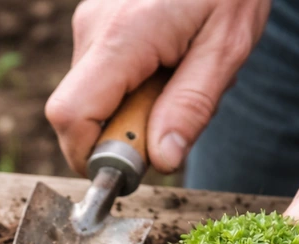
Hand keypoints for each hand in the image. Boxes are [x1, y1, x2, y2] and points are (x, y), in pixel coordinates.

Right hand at [46, 0, 270, 175]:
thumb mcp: (228, 47)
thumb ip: (191, 107)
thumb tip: (161, 162)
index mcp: (124, 36)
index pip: (71, 116)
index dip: (89, 155)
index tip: (130, 166)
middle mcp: (93, 28)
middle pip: (77, 113)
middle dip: (120, 134)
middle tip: (170, 116)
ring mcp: (89, 22)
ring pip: (89, 98)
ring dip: (129, 109)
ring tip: (175, 78)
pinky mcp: (94, 22)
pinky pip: (99, 77)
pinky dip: (128, 88)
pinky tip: (164, 63)